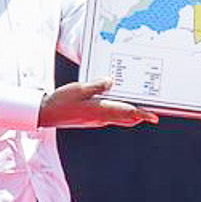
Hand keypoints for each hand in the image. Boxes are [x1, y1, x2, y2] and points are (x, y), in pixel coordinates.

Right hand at [38, 78, 159, 128]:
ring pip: (119, 118)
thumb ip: (97, 85)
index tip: (154, 117)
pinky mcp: (92, 119)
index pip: (126, 113)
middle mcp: (101, 117)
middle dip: (140, 114)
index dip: (142, 115)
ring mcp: (97, 120)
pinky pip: (110, 116)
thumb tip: (111, 82)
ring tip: (138, 104)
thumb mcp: (79, 89)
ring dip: (130, 113)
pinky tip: (116, 101)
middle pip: (126, 118)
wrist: (46, 114)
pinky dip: (118, 111)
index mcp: (100, 110)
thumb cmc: (61, 102)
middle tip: (152, 110)